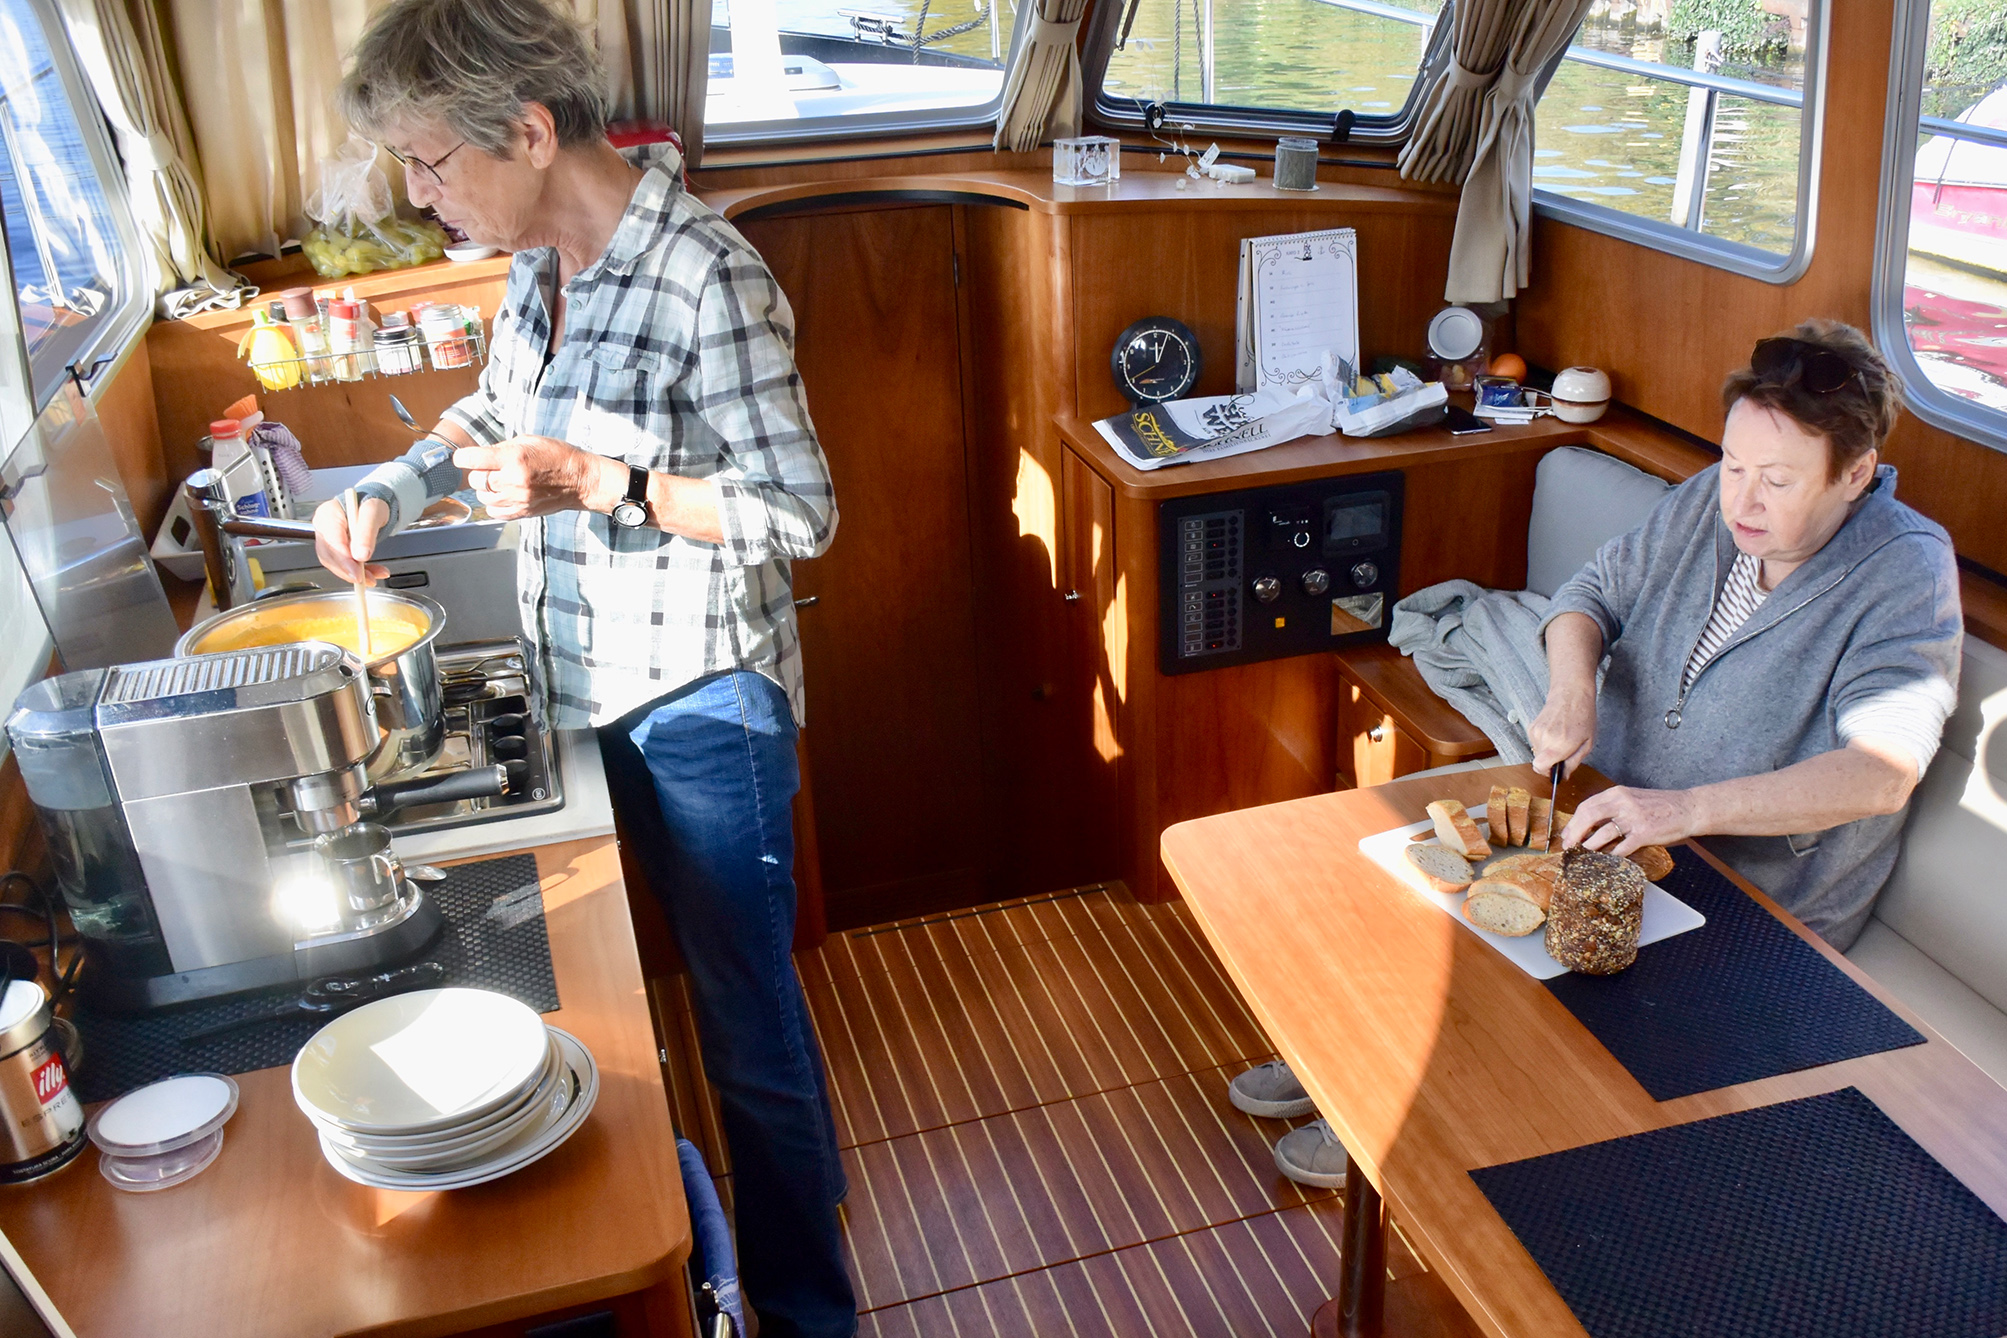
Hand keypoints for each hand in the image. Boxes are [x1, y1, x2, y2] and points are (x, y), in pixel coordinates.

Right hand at [313, 496, 389, 584]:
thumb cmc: (371, 503)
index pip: (332, 541)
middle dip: (349, 571)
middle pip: (329, 555)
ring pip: (335, 564)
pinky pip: (343, 565)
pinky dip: (359, 572)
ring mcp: (327, 539)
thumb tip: (360, 555)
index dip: (344, 560)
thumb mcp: (373, 512)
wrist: (373, 505)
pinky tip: (372, 574)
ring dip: (355, 574)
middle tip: (366, 579)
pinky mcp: (335, 549)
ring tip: (373, 577)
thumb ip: (366, 531)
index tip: (357, 573)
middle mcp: (323, 527)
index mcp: (328, 514)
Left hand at [455, 437, 622, 520]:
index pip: (471, 459)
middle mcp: (513, 480)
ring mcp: (517, 499)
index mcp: (514, 457)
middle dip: (479, 473)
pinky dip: (493, 503)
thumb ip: (503, 448)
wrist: (581, 480)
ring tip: (500, 482)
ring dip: (486, 489)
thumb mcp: (530, 441)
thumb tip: (483, 455)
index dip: (462, 457)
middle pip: (475, 480)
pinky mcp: (522, 512)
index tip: (463, 457)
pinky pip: (493, 511)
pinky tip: (504, 495)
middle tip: (491, 469)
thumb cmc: (558, 456)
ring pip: (482, 497)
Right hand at [1528, 684, 1597, 777]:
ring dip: (1548, 751)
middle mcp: (1544, 739)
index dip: (1548, 772)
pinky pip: (1535, 743)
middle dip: (1550, 761)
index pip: (1540, 767)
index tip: (1556, 769)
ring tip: (1561, 738)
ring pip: (1537, 753)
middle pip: (1539, 762)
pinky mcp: (1531, 727)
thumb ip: (1574, 762)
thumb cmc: (1583, 717)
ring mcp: (1535, 732)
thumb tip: (1563, 776)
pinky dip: (1544, 742)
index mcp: (1560, 745)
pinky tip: (1554, 732)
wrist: (1571, 694)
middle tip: (1564, 751)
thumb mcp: (1587, 743)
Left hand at [1559, 786, 1699, 857]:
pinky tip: (1605, 862)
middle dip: (1574, 833)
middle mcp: (1622, 803)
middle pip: (1588, 817)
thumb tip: (1590, 825)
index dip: (1573, 822)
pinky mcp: (1644, 833)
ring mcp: (1633, 818)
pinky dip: (1611, 856)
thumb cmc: (1660, 806)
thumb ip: (1613, 808)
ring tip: (1581, 856)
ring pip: (1602, 833)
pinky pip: (1621, 847)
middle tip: (1568, 847)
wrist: (1688, 808)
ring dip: (1589, 847)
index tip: (1567, 834)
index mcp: (1617, 793)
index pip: (1586, 806)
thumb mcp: (1632, 799)